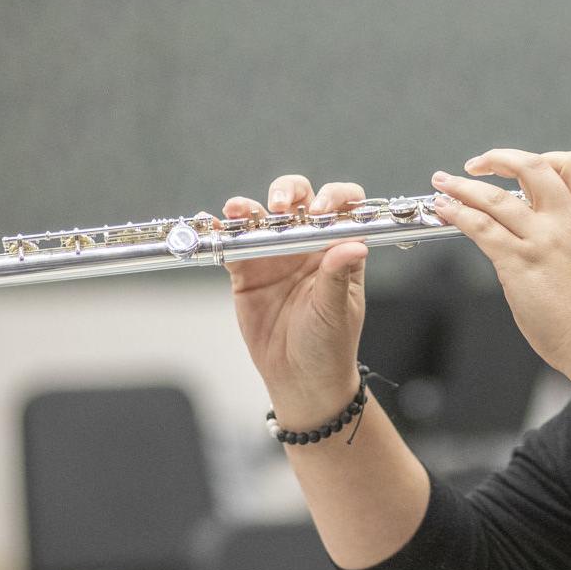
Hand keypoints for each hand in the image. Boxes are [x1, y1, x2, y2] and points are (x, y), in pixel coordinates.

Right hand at [220, 174, 369, 424]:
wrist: (299, 378)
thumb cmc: (329, 344)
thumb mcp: (335, 310)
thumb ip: (338, 274)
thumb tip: (355, 246)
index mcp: (338, 248)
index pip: (343, 207)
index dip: (335, 198)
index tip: (322, 210)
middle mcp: (308, 244)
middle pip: (300, 200)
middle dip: (289, 192)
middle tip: (282, 207)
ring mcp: (276, 254)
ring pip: (263, 217)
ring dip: (250, 207)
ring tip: (240, 210)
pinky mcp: (247, 271)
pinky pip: (233, 244)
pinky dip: (223, 232)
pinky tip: (215, 224)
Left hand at [429, 149, 570, 372]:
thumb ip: (567, 232)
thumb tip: (534, 221)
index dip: (542, 157)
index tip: (519, 166)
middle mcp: (566, 221)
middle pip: (531, 166)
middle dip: (498, 158)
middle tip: (478, 163)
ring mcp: (542, 240)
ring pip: (496, 197)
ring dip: (463, 186)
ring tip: (444, 184)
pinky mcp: (518, 262)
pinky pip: (481, 227)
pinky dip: (458, 213)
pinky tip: (446, 210)